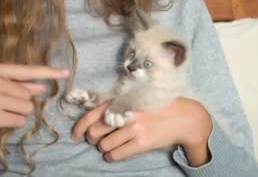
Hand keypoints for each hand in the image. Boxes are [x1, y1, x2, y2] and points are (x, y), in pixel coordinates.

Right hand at [0, 63, 68, 172]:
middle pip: (28, 95)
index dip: (48, 72)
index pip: (27, 70)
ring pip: (26, 109)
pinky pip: (18, 121)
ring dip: (17, 114)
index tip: (66, 72)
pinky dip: (12, 123)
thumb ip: (16, 84)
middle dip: (21, 102)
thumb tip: (41, 87)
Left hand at [72, 97, 211, 165]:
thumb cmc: (155, 107)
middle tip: (96, 140)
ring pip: (104, 145)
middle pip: (95, 131)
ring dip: (103, 148)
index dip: (79, 128)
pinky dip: (111, 157)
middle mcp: (125, 112)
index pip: (91, 115)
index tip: (76, 135)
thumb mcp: (134, 100)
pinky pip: (116, 154)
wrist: (182, 117)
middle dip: (92, 139)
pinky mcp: (142, 142)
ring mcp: (134, 128)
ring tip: (109, 146)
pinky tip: (114, 154)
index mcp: (121, 100)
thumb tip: (92, 120)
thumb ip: (115, 106)